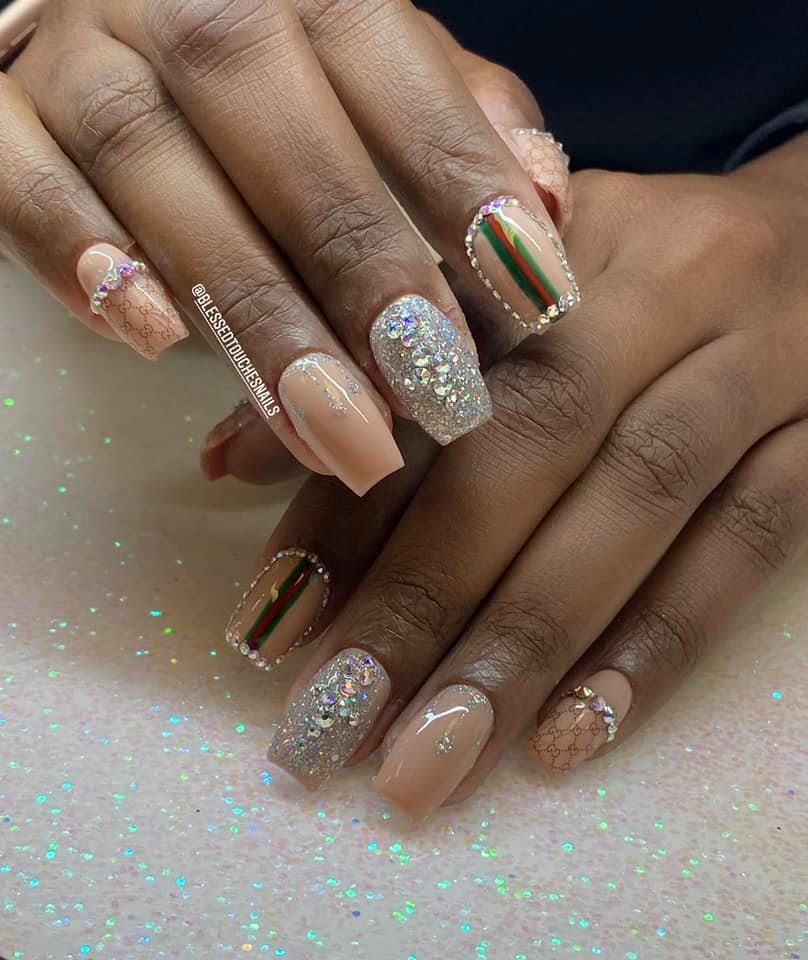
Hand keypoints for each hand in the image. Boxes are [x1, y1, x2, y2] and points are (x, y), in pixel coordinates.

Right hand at [0, 0, 572, 495]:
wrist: (107, 38)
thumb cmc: (267, 87)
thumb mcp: (371, 86)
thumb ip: (454, 127)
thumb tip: (546, 197)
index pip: (395, 68)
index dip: (466, 181)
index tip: (534, 297)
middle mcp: (187, 1)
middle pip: (278, 127)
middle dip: (360, 272)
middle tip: (432, 397)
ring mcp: (80, 52)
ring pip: (155, 166)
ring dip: (249, 307)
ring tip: (329, 426)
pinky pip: (13, 171)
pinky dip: (76, 251)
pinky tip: (148, 338)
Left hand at [225, 135, 807, 814]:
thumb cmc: (628, 267)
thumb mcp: (505, 280)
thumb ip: (376, 372)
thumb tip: (231, 460)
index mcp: (549, 241)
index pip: (432, 375)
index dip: (344, 499)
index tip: (273, 618)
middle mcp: (654, 290)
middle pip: (529, 445)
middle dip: (423, 594)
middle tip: (332, 722)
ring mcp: (753, 368)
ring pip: (634, 508)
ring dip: (525, 646)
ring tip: (429, 762)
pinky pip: (746, 549)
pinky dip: (655, 646)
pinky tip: (567, 740)